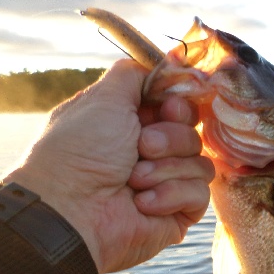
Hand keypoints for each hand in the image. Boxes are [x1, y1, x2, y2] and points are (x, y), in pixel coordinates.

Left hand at [6, 59, 214, 273]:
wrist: (73, 210)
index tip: (168, 107)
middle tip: (142, 146)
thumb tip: (167, 59)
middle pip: (192, 132)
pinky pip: (200, 194)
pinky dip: (170, 194)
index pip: (178, 106)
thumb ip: (135, 74)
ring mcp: (167, 184)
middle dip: (169, 138)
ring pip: (200, 163)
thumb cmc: (79, 152)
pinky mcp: (178, 213)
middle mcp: (151, 153)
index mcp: (132, 124)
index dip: (179, 104)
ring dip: (166, 169)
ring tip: (134, 180)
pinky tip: (142, 203)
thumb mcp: (103, 98)